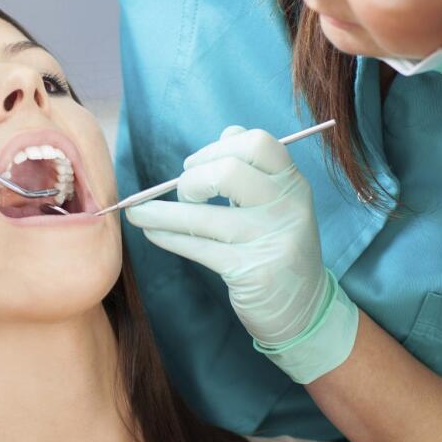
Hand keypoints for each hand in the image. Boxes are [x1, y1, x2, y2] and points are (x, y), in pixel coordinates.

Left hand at [125, 126, 357, 383]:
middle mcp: (286, 207)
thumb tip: (226, 133)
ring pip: (203, 216)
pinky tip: (152, 233)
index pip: (258, 144)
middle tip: (183, 193)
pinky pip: (198, 246)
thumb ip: (255, 168)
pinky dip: (167, 236)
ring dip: (160, 213)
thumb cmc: (279, 246)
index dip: (218, 148)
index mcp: (292, 184)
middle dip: (192, 179)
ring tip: (136, 213)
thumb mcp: (279, 203)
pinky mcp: (250, 271)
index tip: (194, 164)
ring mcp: (270, 240)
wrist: (304, 308)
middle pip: (229, 171)